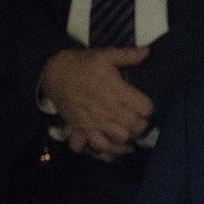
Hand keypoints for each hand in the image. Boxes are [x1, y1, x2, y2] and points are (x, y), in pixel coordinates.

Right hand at [41, 46, 153, 160]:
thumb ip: (128, 55)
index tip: (145, 108)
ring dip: (126, 142)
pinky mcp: (81, 129)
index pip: (145, 108)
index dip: (148, 109)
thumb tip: (147, 51)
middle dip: (140, 127)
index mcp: (118, 91)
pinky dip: (103, 153)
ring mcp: (94, 122)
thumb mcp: (105, 55)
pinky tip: (109, 151)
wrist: (54, 73)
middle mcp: (108, 110)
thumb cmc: (83, 64)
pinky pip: (94, 148)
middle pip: (135, 128)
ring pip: (118, 141)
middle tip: (138, 124)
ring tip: (128, 139)